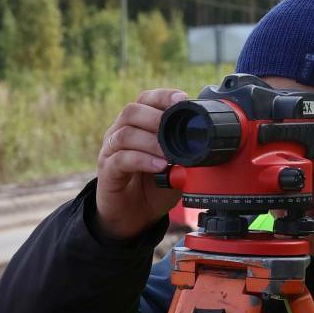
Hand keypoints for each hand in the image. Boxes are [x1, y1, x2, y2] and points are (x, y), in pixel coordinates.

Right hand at [94, 88, 186, 240]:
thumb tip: (206, 146)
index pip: (146, 99)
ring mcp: (111, 151)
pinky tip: (159, 167)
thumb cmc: (154, 188)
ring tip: (168, 154)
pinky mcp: (107, 170)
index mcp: (138, 125)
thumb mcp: (176, 168)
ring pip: (125, 134)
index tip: (181, 100)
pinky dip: (142, 160)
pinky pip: (121, 159)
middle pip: (131, 111)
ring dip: (151, 142)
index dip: (163, 96)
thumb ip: (186, 154)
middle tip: (174, 129)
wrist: (134, 217)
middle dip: (155, 117)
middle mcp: (120, 132)